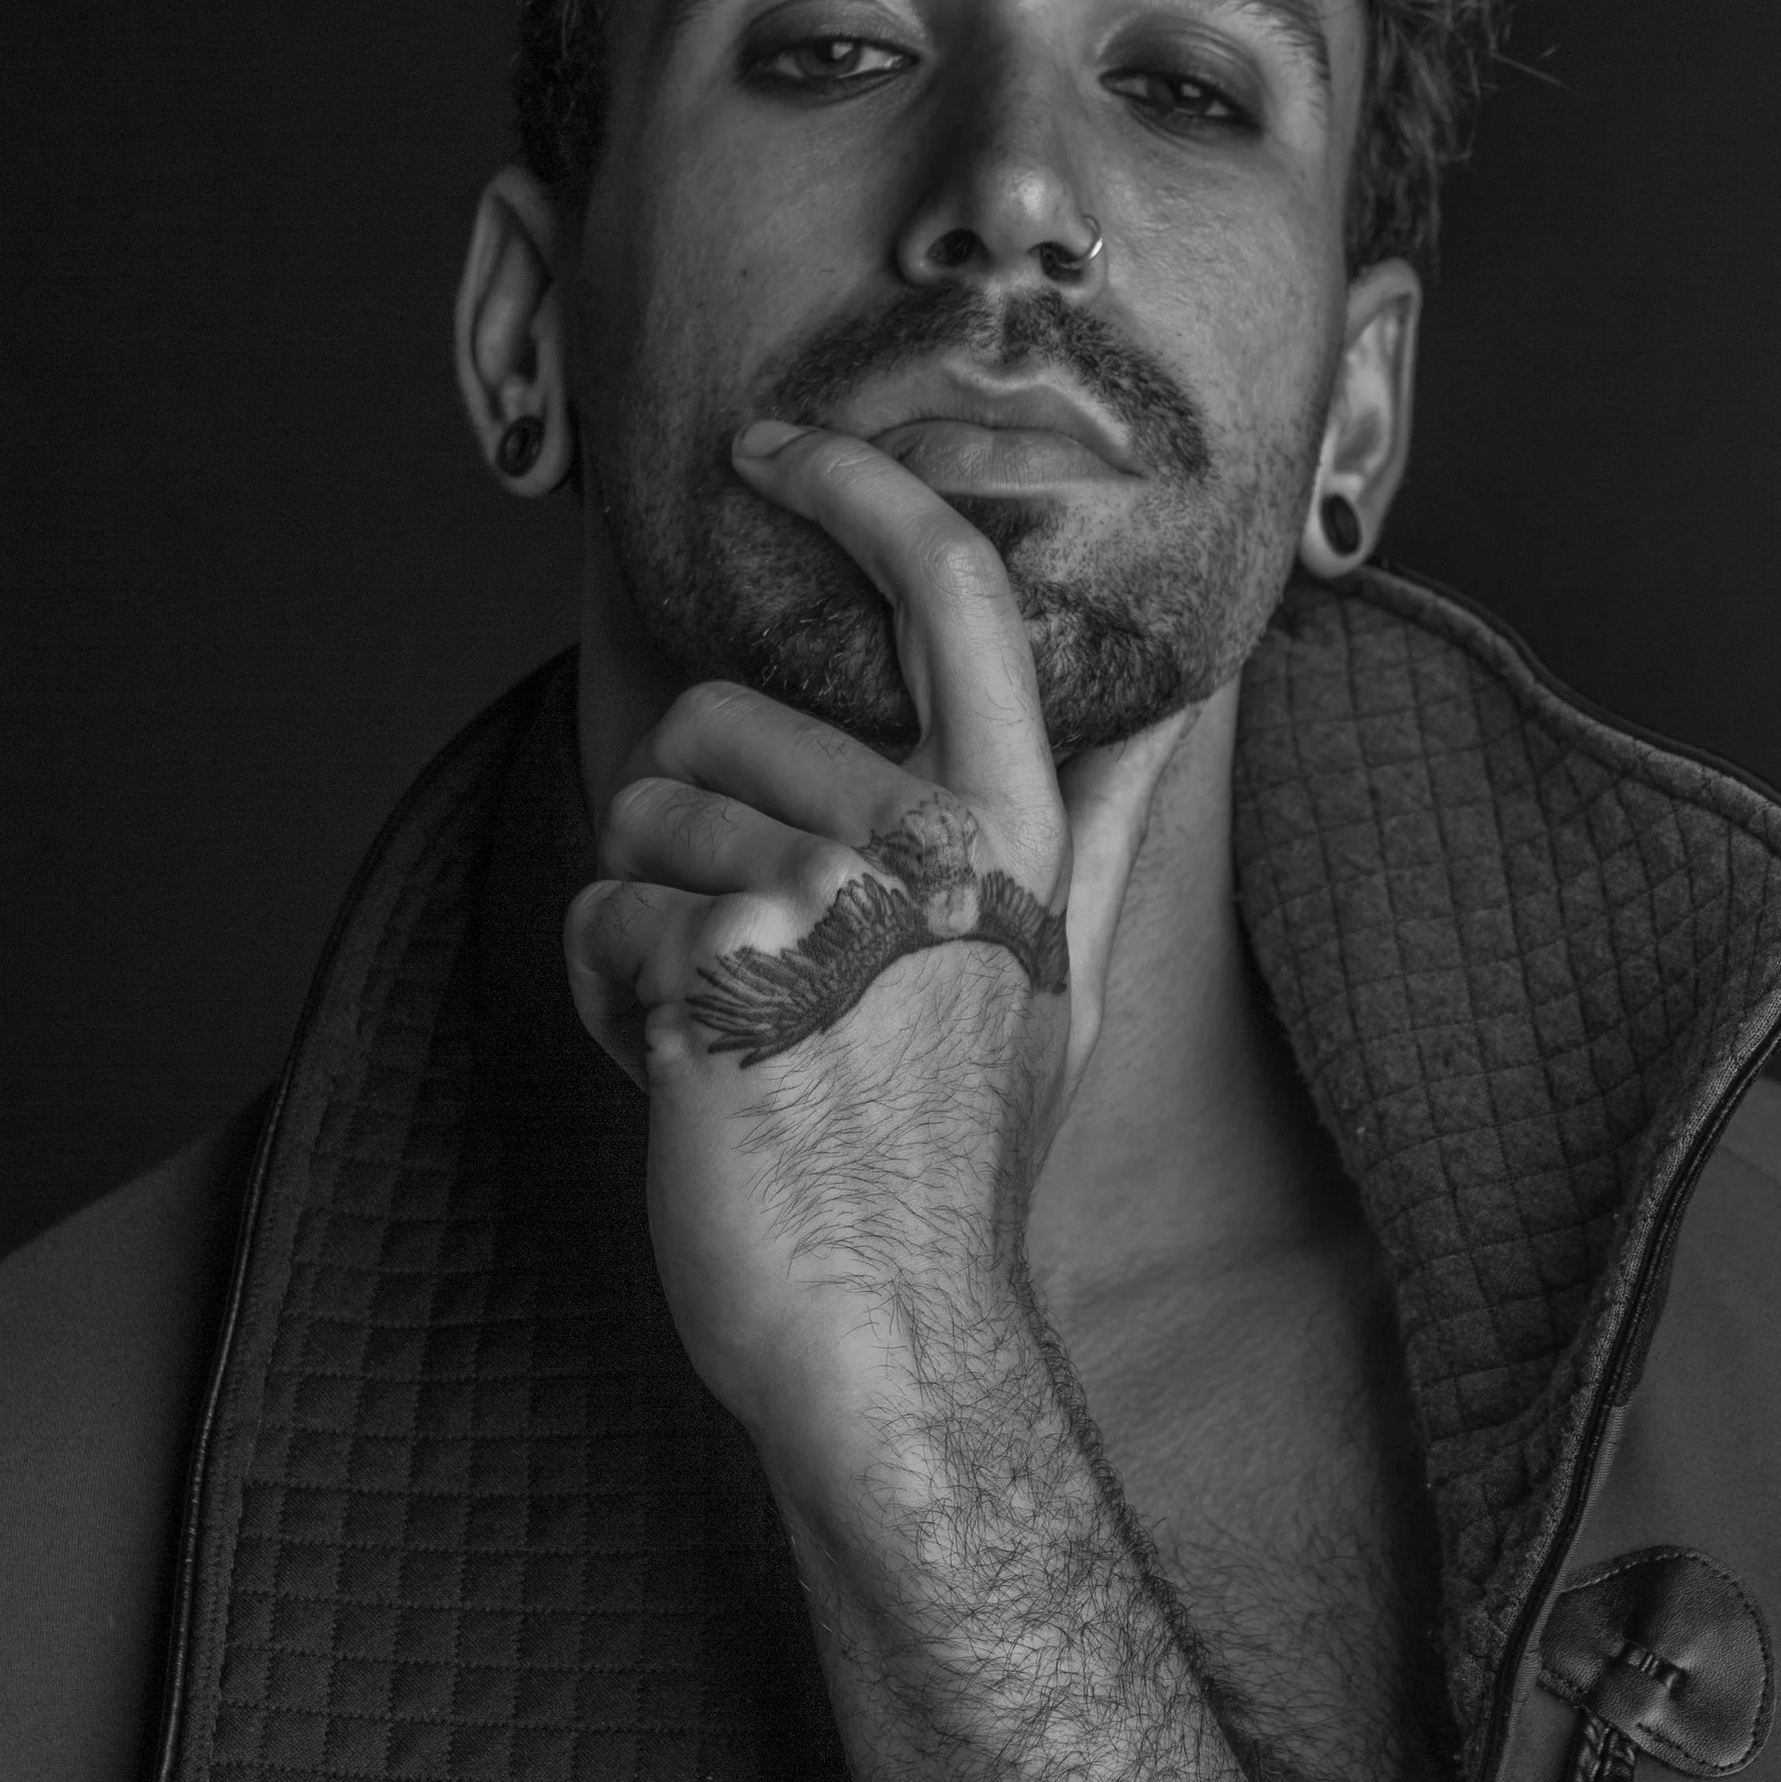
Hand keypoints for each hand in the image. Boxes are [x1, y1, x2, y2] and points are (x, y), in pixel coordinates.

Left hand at [566, 419, 1192, 1480]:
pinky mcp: (721, 971)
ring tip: (732, 1035)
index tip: (776, 447)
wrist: (893, 1334)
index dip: (863, 492)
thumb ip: (1099, 823)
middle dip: (687, 839)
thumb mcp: (1060, 975)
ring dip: (644, 930)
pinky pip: (596, 918)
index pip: (954, 600)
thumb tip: (1184, 703)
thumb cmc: (956, 1164)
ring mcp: (828, 905)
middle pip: (719, 720)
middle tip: (759, 977)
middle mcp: (931, 846)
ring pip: (636, 817)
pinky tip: (684, 1081)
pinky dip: (607, 1003)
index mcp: (1012, 831)